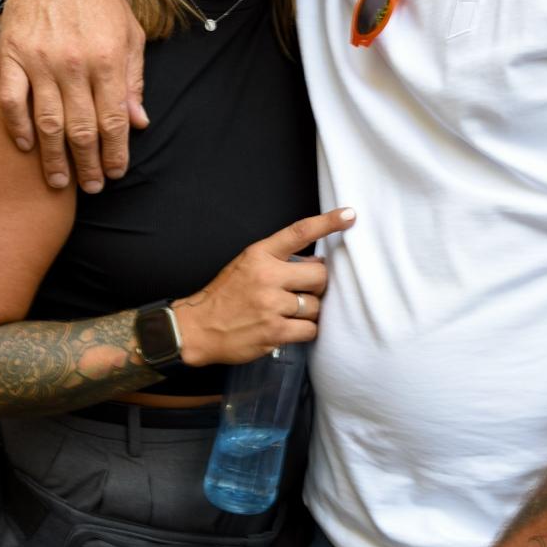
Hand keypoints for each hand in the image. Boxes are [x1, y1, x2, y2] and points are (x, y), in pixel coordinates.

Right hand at [0, 0, 146, 193]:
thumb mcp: (131, 34)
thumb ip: (133, 80)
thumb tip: (138, 123)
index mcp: (109, 60)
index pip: (114, 122)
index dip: (115, 154)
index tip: (114, 174)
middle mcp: (75, 63)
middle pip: (81, 129)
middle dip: (88, 165)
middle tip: (91, 188)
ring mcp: (39, 59)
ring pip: (46, 122)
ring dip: (54, 157)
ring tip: (60, 181)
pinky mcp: (12, 52)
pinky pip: (11, 100)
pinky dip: (17, 126)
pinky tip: (26, 146)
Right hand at [172, 208, 355, 367]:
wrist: (197, 328)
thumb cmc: (225, 296)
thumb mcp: (246, 265)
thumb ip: (277, 260)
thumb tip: (317, 264)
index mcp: (260, 255)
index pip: (300, 232)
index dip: (328, 223)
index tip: (350, 215)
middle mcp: (267, 276)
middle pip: (319, 276)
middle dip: (317, 286)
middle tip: (303, 292)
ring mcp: (271, 305)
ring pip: (316, 306)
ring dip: (308, 312)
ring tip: (287, 313)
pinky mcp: (274, 331)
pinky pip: (310, 329)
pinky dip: (304, 331)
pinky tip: (288, 329)